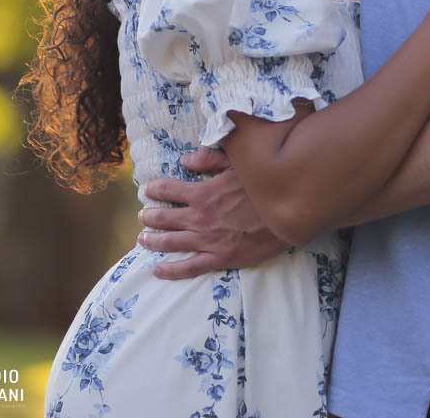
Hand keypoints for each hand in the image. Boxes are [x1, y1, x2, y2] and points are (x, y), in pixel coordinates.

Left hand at [138, 148, 287, 278]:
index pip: (168, 189)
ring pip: (172, 242)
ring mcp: (208, 240)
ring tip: (142, 239)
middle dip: (150, 216)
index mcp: (202, 192)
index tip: (148, 190)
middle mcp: (200, 217)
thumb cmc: (263, 185)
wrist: (286, 214)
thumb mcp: (238, 163)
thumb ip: (209, 159)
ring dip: (153, 240)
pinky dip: (171, 270)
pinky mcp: (220, 258)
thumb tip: (184, 160)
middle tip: (142, 216)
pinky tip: (158, 269)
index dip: (155, 189)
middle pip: (165, 217)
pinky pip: (189, 267)